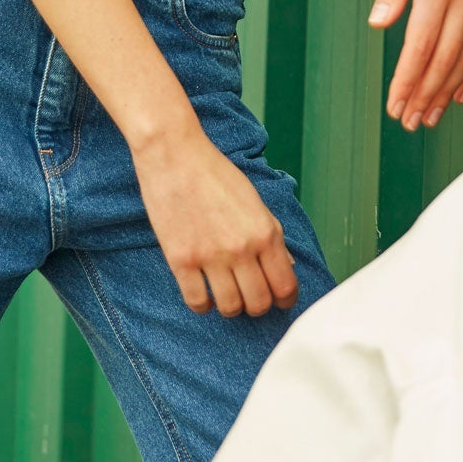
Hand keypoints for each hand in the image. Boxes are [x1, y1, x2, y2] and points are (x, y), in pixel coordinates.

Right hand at [133, 122, 298, 316]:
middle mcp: (241, 248)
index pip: (285, 286)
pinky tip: (203, 293)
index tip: (278, 299)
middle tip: (250, 295)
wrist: (175, 154)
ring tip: (225, 294)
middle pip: (259, 303)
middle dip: (258, 305)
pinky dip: (203, 305)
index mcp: (265, 232)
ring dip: (231, 306)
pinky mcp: (181, 260)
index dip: (285, 299)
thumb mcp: (254, 200)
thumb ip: (272, 234)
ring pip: (230, 308)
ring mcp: (210, 256)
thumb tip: (287, 266)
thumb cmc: (215, 173)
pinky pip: (197, 302)